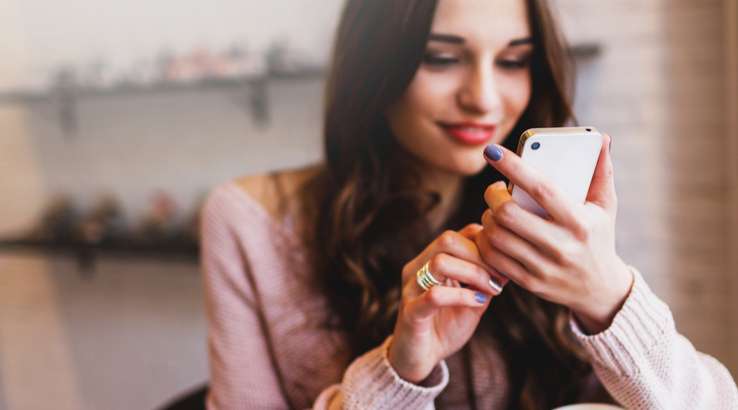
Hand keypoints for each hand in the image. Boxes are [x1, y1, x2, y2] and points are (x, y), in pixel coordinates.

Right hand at [388, 224, 508, 382]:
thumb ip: (485, 280)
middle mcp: (417, 268)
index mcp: (429, 260)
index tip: (503, 265)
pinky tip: (477, 303)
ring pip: (440, 261)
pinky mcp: (411, 312)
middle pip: (447, 239)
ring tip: (489, 290)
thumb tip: (510, 262)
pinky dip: (462, 296)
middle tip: (498, 278)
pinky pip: (435, 295)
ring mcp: (411, 289)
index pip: (458, 234)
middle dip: (480, 256)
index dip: (484, 244)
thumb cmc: (445, 326)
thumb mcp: (471, 299)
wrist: (419, 359)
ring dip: (473, 274)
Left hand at [476, 134, 633, 333]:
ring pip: (497, 236)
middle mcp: (561, 247)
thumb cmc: (599, 238)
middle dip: (493, 196)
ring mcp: (544, 268)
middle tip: (496, 191)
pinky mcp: (530, 283)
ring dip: (487, 218)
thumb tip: (602, 139)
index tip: (492, 151)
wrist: (600, 291)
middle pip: (509, 214)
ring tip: (494, 211)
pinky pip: (494, 258)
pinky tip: (492, 232)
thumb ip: (601, 173)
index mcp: (579, 223)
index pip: (540, 189)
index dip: (513, 167)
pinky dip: (486, 241)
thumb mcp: (605, 207)